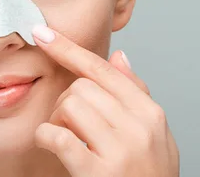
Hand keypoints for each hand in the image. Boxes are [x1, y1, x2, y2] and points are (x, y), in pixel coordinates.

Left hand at [32, 25, 178, 176]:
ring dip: (58, 121)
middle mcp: (139, 126)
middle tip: (71, 126)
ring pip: (70, 105)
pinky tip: (52, 146)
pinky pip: (59, 136)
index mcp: (150, 113)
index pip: (105, 70)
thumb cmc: (149, 176)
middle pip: (82, 87)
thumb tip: (120, 56)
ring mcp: (121, 150)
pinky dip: (46, 137)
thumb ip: (136, 94)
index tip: (45, 37)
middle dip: (66, 103)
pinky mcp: (98, 173)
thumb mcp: (154, 135)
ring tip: (69, 140)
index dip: (70, 50)